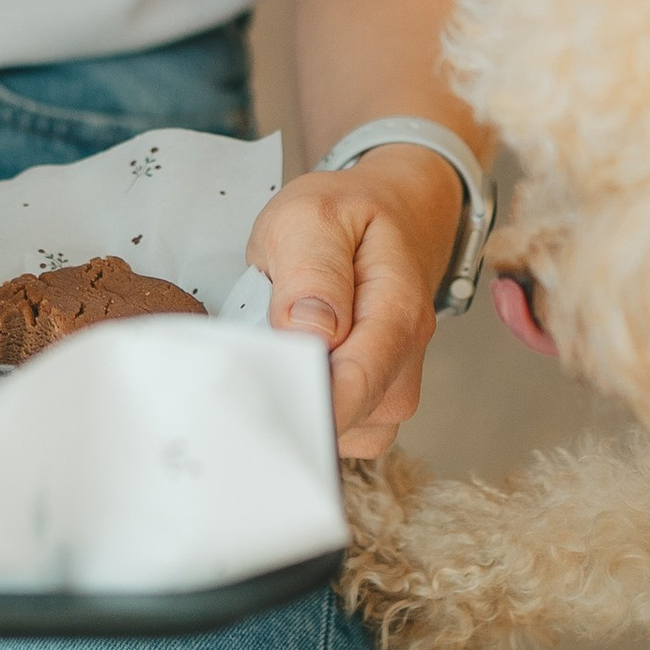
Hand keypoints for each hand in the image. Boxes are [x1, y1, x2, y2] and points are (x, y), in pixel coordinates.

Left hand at [246, 147, 463, 458]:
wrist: (396, 214)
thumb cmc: (350, 216)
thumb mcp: (313, 216)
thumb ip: (311, 271)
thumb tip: (310, 331)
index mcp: (397, 312)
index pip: (356, 383)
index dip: (303, 400)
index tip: (252, 396)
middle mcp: (405, 361)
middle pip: (347, 419)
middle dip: (290, 405)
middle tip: (244, 370)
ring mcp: (392, 387)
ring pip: (341, 435)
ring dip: (296, 408)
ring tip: (271, 357)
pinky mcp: (374, 402)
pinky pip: (338, 433)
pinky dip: (304, 412)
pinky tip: (287, 373)